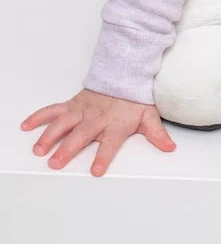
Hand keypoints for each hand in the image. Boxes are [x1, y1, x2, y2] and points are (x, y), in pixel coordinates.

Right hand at [21, 88, 175, 175]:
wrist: (125, 73)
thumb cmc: (134, 100)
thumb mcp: (149, 115)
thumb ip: (157, 134)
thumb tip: (170, 148)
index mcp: (115, 124)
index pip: (109, 142)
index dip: (103, 156)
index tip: (95, 170)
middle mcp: (96, 118)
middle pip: (81, 135)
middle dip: (68, 149)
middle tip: (56, 163)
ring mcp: (82, 110)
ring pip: (63, 123)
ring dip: (50, 136)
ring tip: (39, 150)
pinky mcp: (72, 105)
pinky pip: (53, 110)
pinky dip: (39, 117)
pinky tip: (27, 126)